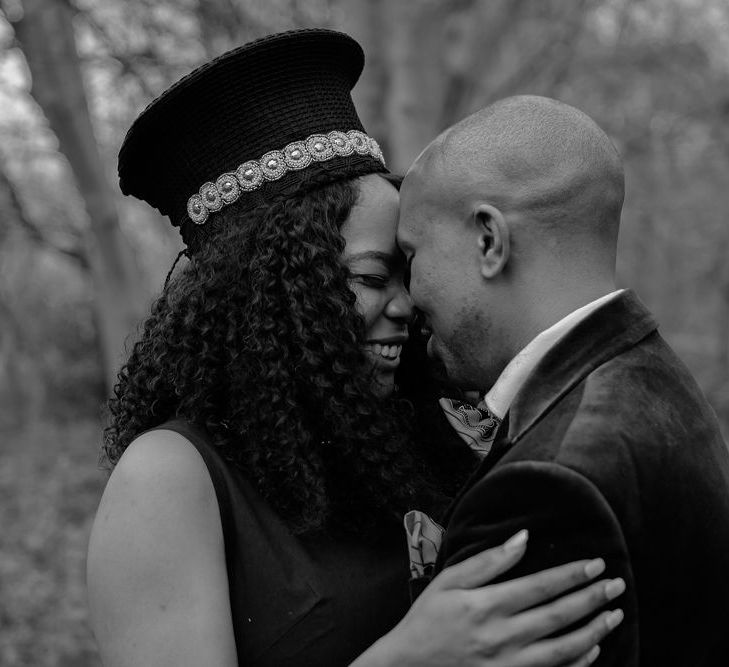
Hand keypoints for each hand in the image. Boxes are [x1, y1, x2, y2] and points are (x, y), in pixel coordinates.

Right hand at [355, 530, 623, 666]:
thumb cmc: (427, 620)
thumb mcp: (448, 582)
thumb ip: (487, 561)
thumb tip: (522, 538)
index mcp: (487, 606)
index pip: (541, 586)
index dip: (572, 574)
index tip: (596, 563)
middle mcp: (503, 637)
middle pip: (559, 615)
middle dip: (592, 598)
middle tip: (617, 584)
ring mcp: (510, 666)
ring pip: (564, 649)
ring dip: (594, 631)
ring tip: (615, 614)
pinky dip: (579, 663)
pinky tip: (594, 650)